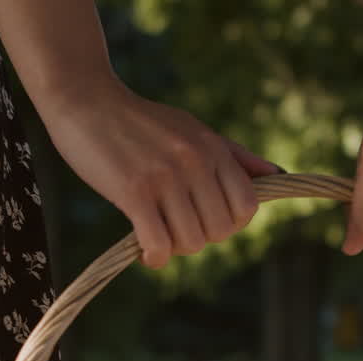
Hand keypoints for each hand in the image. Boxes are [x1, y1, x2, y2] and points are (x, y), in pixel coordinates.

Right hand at [39, 82, 279, 267]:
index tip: (205, 221)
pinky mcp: (134, 192)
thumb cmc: (140, 122)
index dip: (230, 224)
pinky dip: (155, 257)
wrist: (85, 101)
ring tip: (156, 234)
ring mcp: (165, 177)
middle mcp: (194, 162)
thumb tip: (277, 175)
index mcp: (213, 148)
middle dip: (200, 238)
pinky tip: (145, 251)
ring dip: (173, 248)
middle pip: (220, 230)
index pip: (247, 206)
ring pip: (191, 242)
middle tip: (174, 227)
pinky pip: (159, 244)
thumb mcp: (193, 129)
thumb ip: (234, 156)